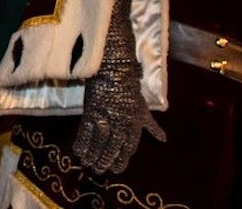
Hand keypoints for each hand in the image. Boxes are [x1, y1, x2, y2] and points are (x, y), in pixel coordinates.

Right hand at [73, 59, 165, 173]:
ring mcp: (105, 118)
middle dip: (106, 160)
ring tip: (88, 165)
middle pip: (113, 147)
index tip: (116, 168)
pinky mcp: (91, 112)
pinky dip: (82, 142)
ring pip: (99, 142)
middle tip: (100, 170)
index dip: (122, 159)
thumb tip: (163, 140)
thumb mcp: (143, 109)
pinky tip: (78, 151)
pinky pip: (86, 132)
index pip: (129, 147)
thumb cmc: (129, 90)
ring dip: (93, 155)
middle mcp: (121, 124)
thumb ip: (151, 126)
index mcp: (134, 125)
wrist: (113, 71)